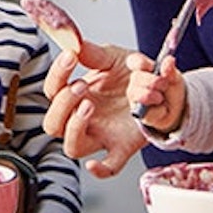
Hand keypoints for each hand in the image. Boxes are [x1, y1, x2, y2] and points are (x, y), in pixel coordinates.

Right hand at [42, 42, 146, 178]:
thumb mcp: (112, 57)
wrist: (159, 86)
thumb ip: (94, 53)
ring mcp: (101, 135)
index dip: (57, 74)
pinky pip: (109, 166)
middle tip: (82, 85)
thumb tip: (74, 43)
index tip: (71, 56)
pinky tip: (93, 164)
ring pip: (73, 147)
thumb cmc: (130, 74)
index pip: (52, 91)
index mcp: (76, 96)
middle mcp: (83, 119)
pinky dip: (100, 169)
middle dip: (63, 103)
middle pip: (53, 124)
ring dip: (75, 127)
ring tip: (89, 105)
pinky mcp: (123, 146)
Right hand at [125, 53, 184, 133]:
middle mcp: (135, 82)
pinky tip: (162, 109)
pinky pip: (146, 112)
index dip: (141, 63)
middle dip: (152, 81)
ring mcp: (134, 97)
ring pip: (137, 94)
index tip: (151, 66)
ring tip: (161, 98)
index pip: (134, 61)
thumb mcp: (174, 77)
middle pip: (136, 77)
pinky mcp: (138, 113)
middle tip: (164, 85)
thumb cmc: (172, 88)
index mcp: (143, 69)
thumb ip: (170, 70)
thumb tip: (169, 60)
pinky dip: (158, 111)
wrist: (177, 108)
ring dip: (152, 96)